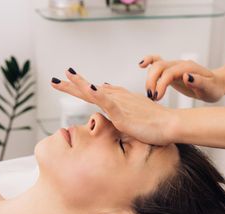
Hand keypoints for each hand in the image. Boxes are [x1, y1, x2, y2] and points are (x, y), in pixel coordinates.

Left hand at [51, 69, 176, 145]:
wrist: (170, 126)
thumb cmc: (155, 124)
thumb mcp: (133, 116)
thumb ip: (120, 110)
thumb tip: (108, 100)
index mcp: (118, 100)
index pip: (95, 92)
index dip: (79, 88)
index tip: (66, 82)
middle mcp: (117, 98)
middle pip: (89, 90)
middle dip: (71, 85)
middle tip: (54, 80)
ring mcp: (119, 104)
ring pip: (94, 92)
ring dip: (78, 84)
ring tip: (65, 76)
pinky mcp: (122, 113)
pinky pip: (108, 101)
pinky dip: (97, 93)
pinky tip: (88, 87)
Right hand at [139, 55, 224, 102]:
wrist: (215, 85)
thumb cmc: (213, 88)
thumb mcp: (210, 89)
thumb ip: (199, 82)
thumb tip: (185, 76)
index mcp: (188, 68)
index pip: (169, 73)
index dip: (160, 84)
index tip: (157, 98)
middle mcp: (179, 65)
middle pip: (159, 66)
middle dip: (151, 81)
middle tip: (151, 97)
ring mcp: (174, 67)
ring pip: (156, 65)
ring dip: (149, 78)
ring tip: (150, 95)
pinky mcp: (170, 71)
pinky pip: (157, 63)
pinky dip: (149, 62)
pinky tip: (141, 65)